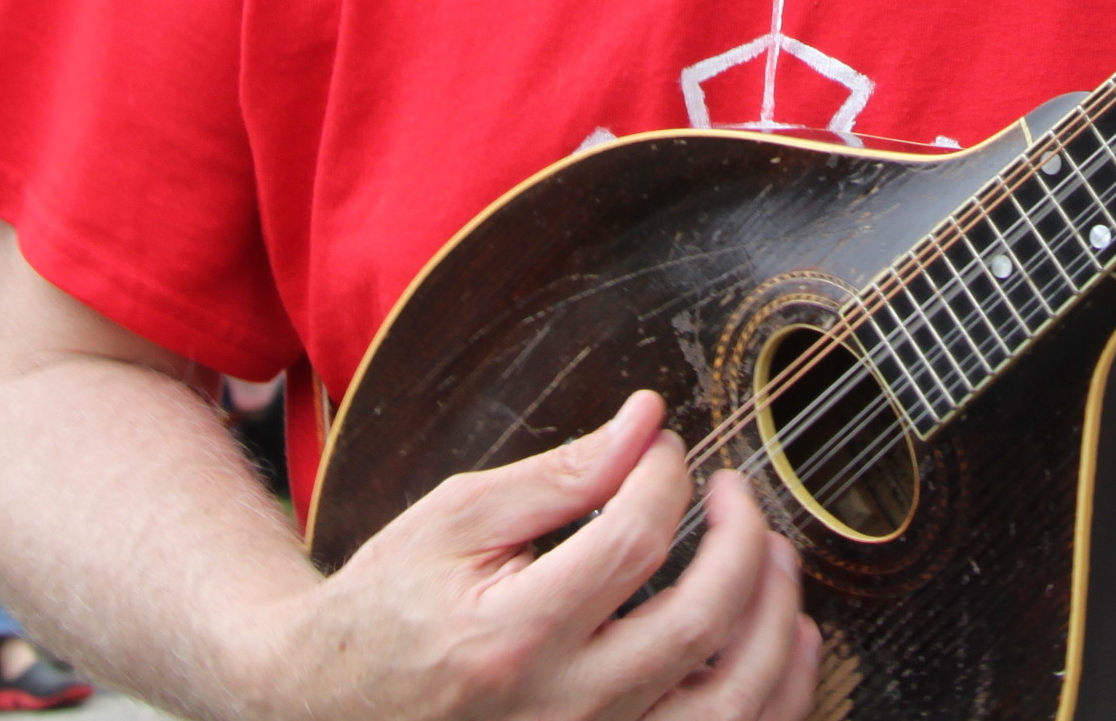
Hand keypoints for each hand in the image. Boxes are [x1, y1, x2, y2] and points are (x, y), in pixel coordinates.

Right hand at [265, 390, 816, 720]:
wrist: (333, 703)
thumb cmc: (392, 605)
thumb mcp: (456, 518)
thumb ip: (561, 475)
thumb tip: (647, 423)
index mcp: (512, 634)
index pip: (632, 540)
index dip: (666, 477)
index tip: (667, 451)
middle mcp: (560, 707)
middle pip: (699, 621)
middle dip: (743, 539)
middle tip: (738, 491)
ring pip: (731, 703)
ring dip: (777, 618)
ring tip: (775, 554)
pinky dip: (771, 693)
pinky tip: (782, 637)